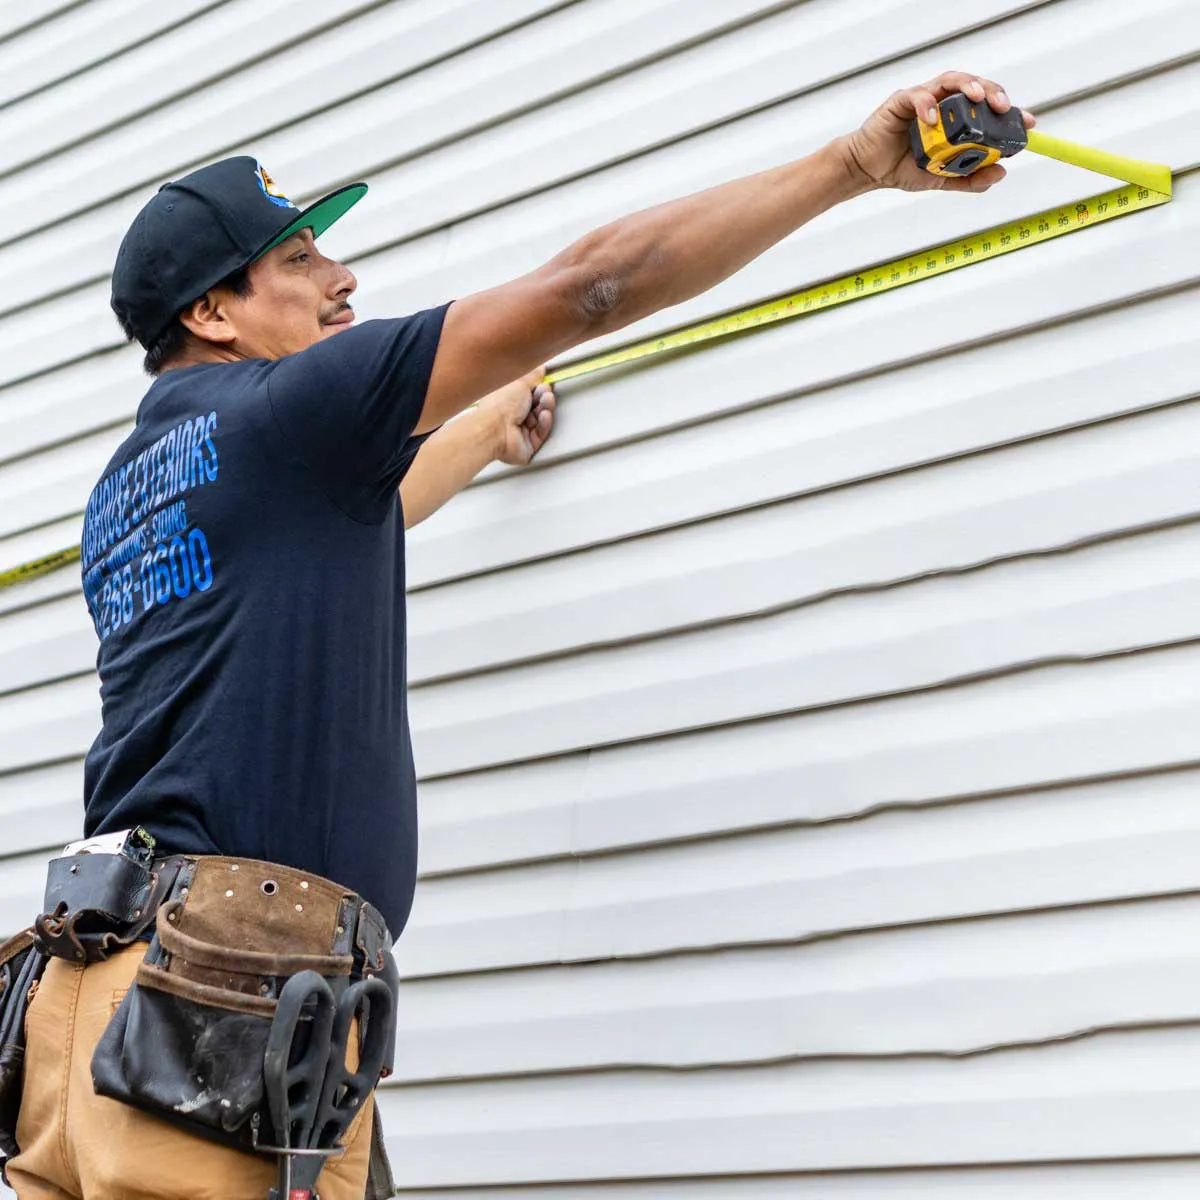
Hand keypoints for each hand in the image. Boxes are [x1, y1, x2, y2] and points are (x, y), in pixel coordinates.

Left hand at [478, 368, 556, 465]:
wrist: (495, 429)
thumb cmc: (499, 406)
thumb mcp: (519, 382)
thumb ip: (532, 376)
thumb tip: (540, 368)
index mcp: (507, 399)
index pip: (528, 392)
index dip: (538, 387)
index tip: (545, 381)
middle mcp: (512, 415)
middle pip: (536, 405)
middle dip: (544, 397)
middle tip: (545, 392)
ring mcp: (520, 430)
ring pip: (541, 418)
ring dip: (546, 408)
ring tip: (545, 401)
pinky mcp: (527, 444)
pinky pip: (542, 432)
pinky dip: (545, 422)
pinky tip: (544, 415)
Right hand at [837, 71, 1035, 194]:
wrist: (868, 172)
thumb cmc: (901, 169)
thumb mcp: (941, 179)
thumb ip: (970, 178)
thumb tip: (1001, 172)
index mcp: (955, 120)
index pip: (988, 108)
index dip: (1010, 112)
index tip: (1028, 122)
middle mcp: (942, 104)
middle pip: (975, 87)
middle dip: (994, 93)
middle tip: (1004, 108)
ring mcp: (923, 100)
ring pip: (951, 81)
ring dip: (968, 87)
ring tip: (977, 99)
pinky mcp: (901, 101)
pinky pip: (918, 96)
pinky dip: (927, 105)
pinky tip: (931, 119)